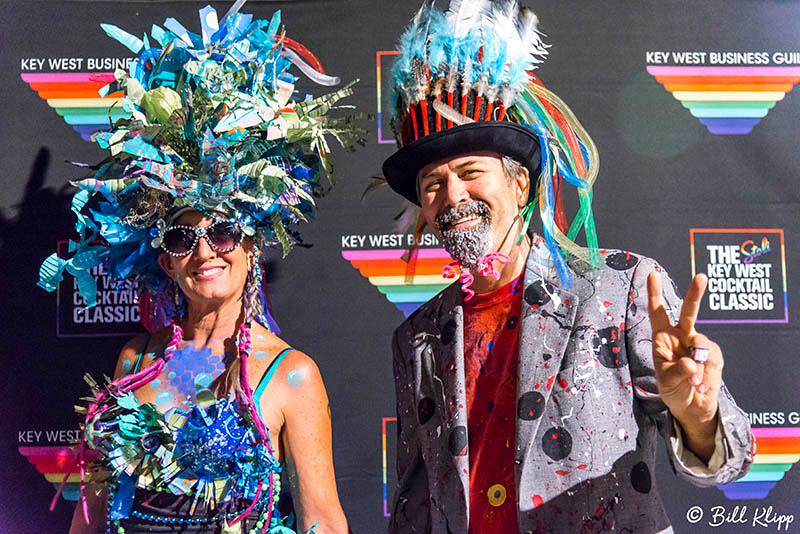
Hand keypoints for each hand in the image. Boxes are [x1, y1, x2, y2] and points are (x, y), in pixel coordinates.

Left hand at [647, 271, 721, 460]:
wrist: (692, 407)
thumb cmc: (673, 390)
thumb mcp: (667, 382)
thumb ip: (678, 371)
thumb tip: (692, 363)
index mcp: (663, 338)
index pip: (658, 312)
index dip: (654, 293)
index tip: (652, 274)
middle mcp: (682, 337)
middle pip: (689, 312)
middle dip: (695, 294)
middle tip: (701, 277)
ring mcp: (699, 346)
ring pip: (701, 344)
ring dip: (697, 366)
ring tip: (693, 383)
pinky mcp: (714, 356)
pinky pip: (711, 361)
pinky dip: (706, 376)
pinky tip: (701, 386)